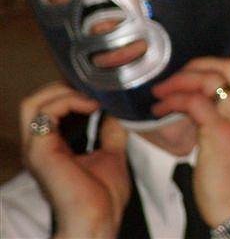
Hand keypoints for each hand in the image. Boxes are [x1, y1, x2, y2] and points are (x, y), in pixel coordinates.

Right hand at [20, 82, 129, 238]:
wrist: (98, 221)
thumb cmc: (103, 199)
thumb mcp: (111, 155)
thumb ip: (110, 133)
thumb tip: (116, 111)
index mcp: (52, 147)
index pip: (49, 108)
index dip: (71, 92)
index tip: (98, 89)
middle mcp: (39, 146)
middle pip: (35, 101)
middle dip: (64, 87)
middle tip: (92, 88)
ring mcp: (36, 148)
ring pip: (33, 103)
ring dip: (64, 91)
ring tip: (92, 97)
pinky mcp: (40, 151)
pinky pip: (45, 112)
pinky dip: (69, 101)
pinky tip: (91, 106)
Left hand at [152, 58, 229, 226]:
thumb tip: (211, 103)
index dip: (222, 63)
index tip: (198, 74)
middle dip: (197, 65)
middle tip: (175, 79)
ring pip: (212, 78)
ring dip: (180, 80)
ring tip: (162, 92)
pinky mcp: (222, 133)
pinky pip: (195, 102)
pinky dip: (174, 100)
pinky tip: (160, 110)